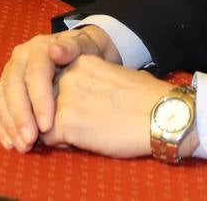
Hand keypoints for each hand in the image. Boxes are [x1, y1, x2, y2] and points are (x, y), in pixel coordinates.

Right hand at [0, 26, 118, 151]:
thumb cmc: (86, 53)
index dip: (39, 101)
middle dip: (20, 116)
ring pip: (1, 98)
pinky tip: (10, 143)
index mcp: (39, 48)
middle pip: (13, 87)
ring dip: (9, 124)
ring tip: (22, 146)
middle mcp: (20, 58)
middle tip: (30, 141)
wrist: (80, 52)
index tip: (47, 126)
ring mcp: (10, 72)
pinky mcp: (4, 87)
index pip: (35, 74)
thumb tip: (55, 51)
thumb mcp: (85, 46)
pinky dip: (1, 126)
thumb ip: (72, 48)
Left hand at [43, 56, 184, 158]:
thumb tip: (85, 97)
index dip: (63, 98)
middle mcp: (68, 75)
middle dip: (54, 114)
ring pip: (43, 119)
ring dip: (56, 130)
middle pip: (45, 99)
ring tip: (83, 134)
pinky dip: (61, 144)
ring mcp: (65, 98)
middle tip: (80, 125)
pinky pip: (48, 138)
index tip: (79, 109)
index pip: (54, 80)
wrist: (163, 115)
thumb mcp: (113, 76)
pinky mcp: (66, 123)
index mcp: (81, 61)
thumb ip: (91, 82)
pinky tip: (83, 142)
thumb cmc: (147, 99)